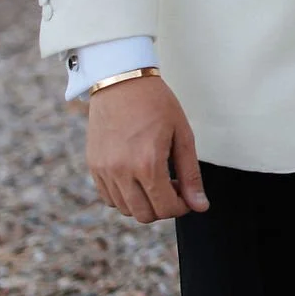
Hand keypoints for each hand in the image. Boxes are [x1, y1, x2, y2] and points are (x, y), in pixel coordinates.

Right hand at [85, 74, 208, 221]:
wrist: (120, 80)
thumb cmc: (156, 104)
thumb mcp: (182, 135)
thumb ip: (191, 174)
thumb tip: (200, 206)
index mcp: (148, 164)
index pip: (166, 209)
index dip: (182, 207)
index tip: (186, 194)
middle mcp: (122, 171)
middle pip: (145, 215)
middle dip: (163, 207)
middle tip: (172, 186)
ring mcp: (104, 170)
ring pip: (126, 209)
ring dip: (144, 203)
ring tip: (154, 179)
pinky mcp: (94, 166)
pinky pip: (109, 197)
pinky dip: (125, 196)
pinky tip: (136, 177)